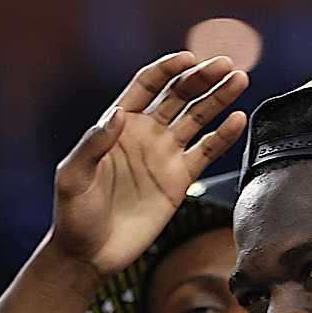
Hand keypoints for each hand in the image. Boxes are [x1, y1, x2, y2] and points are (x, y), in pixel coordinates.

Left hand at [49, 53, 248, 274]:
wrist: (90, 253)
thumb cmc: (73, 214)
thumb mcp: (72, 177)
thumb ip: (92, 144)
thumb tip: (118, 115)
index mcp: (118, 123)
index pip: (148, 84)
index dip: (168, 69)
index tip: (188, 59)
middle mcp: (145, 133)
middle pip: (179, 94)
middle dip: (202, 77)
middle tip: (225, 65)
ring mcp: (164, 154)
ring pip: (197, 117)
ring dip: (219, 97)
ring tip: (239, 80)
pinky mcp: (180, 179)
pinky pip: (206, 152)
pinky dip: (224, 136)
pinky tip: (238, 120)